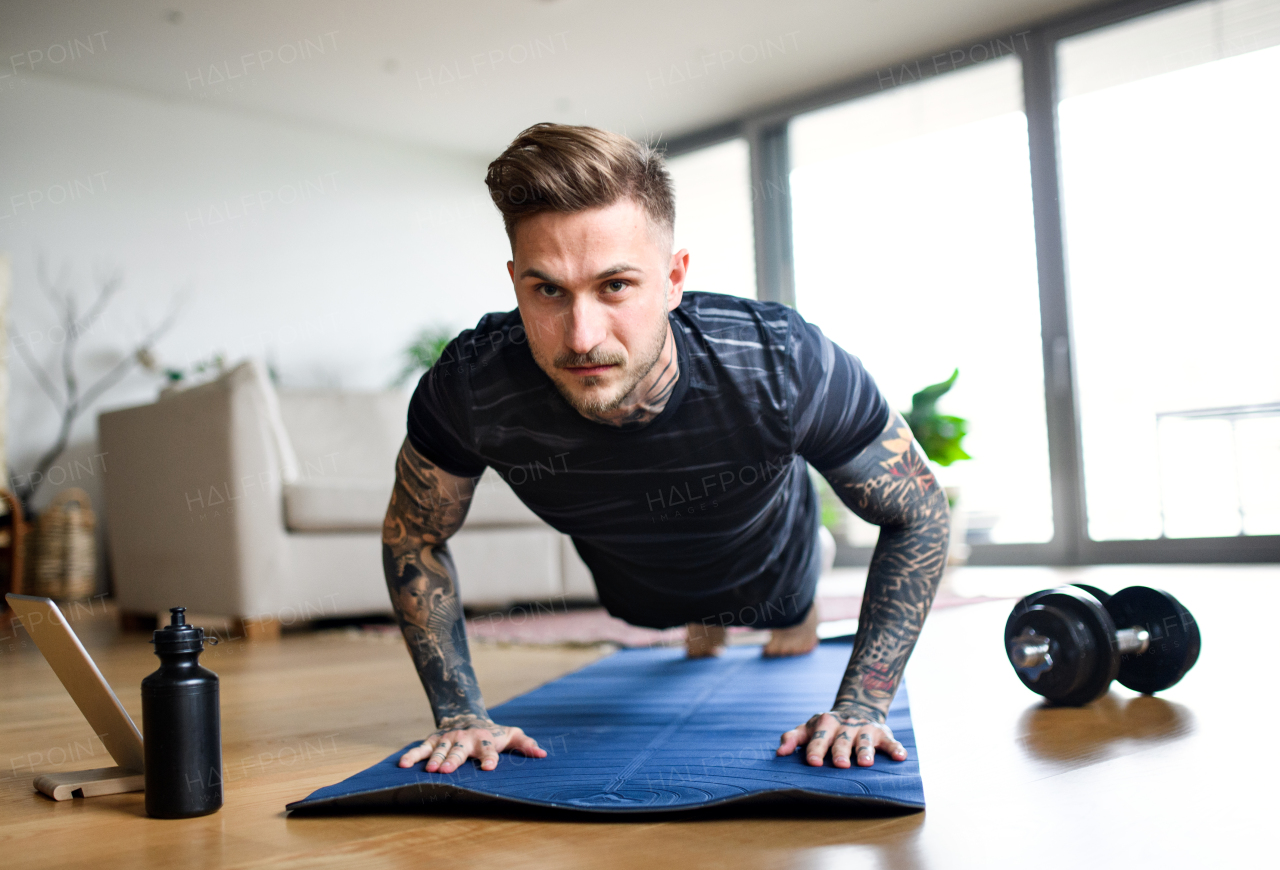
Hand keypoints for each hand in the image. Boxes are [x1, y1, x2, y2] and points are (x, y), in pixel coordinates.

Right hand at [397, 715, 545, 772]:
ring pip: (439, 750)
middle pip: (459, 751)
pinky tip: (403, 766)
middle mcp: (465, 739)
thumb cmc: (493, 733)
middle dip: (453, 760)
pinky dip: (412, 755)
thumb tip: (543, 755)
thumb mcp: (511, 734)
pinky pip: (421, 748)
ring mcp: (448, 739)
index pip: (489, 750)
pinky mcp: (433, 740)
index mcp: (485, 740)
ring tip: (428, 771)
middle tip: (446, 770)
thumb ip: (526, 744)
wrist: (468, 715)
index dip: (489, 758)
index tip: (489, 768)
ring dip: (433, 759)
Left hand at [777, 707, 906, 767]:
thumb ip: (793, 738)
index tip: (812, 762)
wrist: (857, 708)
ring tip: (865, 763)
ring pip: (865, 740)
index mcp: (825, 724)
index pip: (818, 738)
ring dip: (866, 751)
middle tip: (840, 765)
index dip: (815, 750)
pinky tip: (901, 757)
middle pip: (842, 740)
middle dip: (840, 752)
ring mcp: (865, 729)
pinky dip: (896, 749)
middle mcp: (845, 726)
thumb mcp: (808, 728)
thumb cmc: (827, 727)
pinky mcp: (883, 733)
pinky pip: (890, 742)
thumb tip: (779, 754)